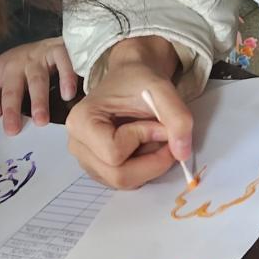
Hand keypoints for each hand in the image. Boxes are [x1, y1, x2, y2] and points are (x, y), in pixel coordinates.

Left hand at [0, 37, 77, 133]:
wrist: (36, 48)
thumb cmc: (13, 71)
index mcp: (8, 70)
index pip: (9, 92)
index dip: (11, 111)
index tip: (12, 130)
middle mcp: (27, 61)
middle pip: (33, 80)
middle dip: (37, 101)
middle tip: (40, 122)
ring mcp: (45, 54)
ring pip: (54, 66)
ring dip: (59, 83)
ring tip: (64, 100)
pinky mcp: (61, 49)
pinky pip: (68, 58)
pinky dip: (71, 74)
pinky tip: (72, 92)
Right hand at [66, 36, 190, 188]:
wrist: (133, 76)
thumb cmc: (140, 79)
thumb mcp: (163, 90)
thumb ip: (177, 118)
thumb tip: (182, 154)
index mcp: (81, 121)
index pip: (114, 153)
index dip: (144, 139)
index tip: (158, 122)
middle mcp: (77, 144)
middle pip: (118, 176)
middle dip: (152, 160)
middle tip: (165, 136)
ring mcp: (86, 159)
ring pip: (123, 182)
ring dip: (149, 164)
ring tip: (153, 137)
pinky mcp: (98, 168)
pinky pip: (125, 181)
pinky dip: (143, 168)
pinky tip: (146, 146)